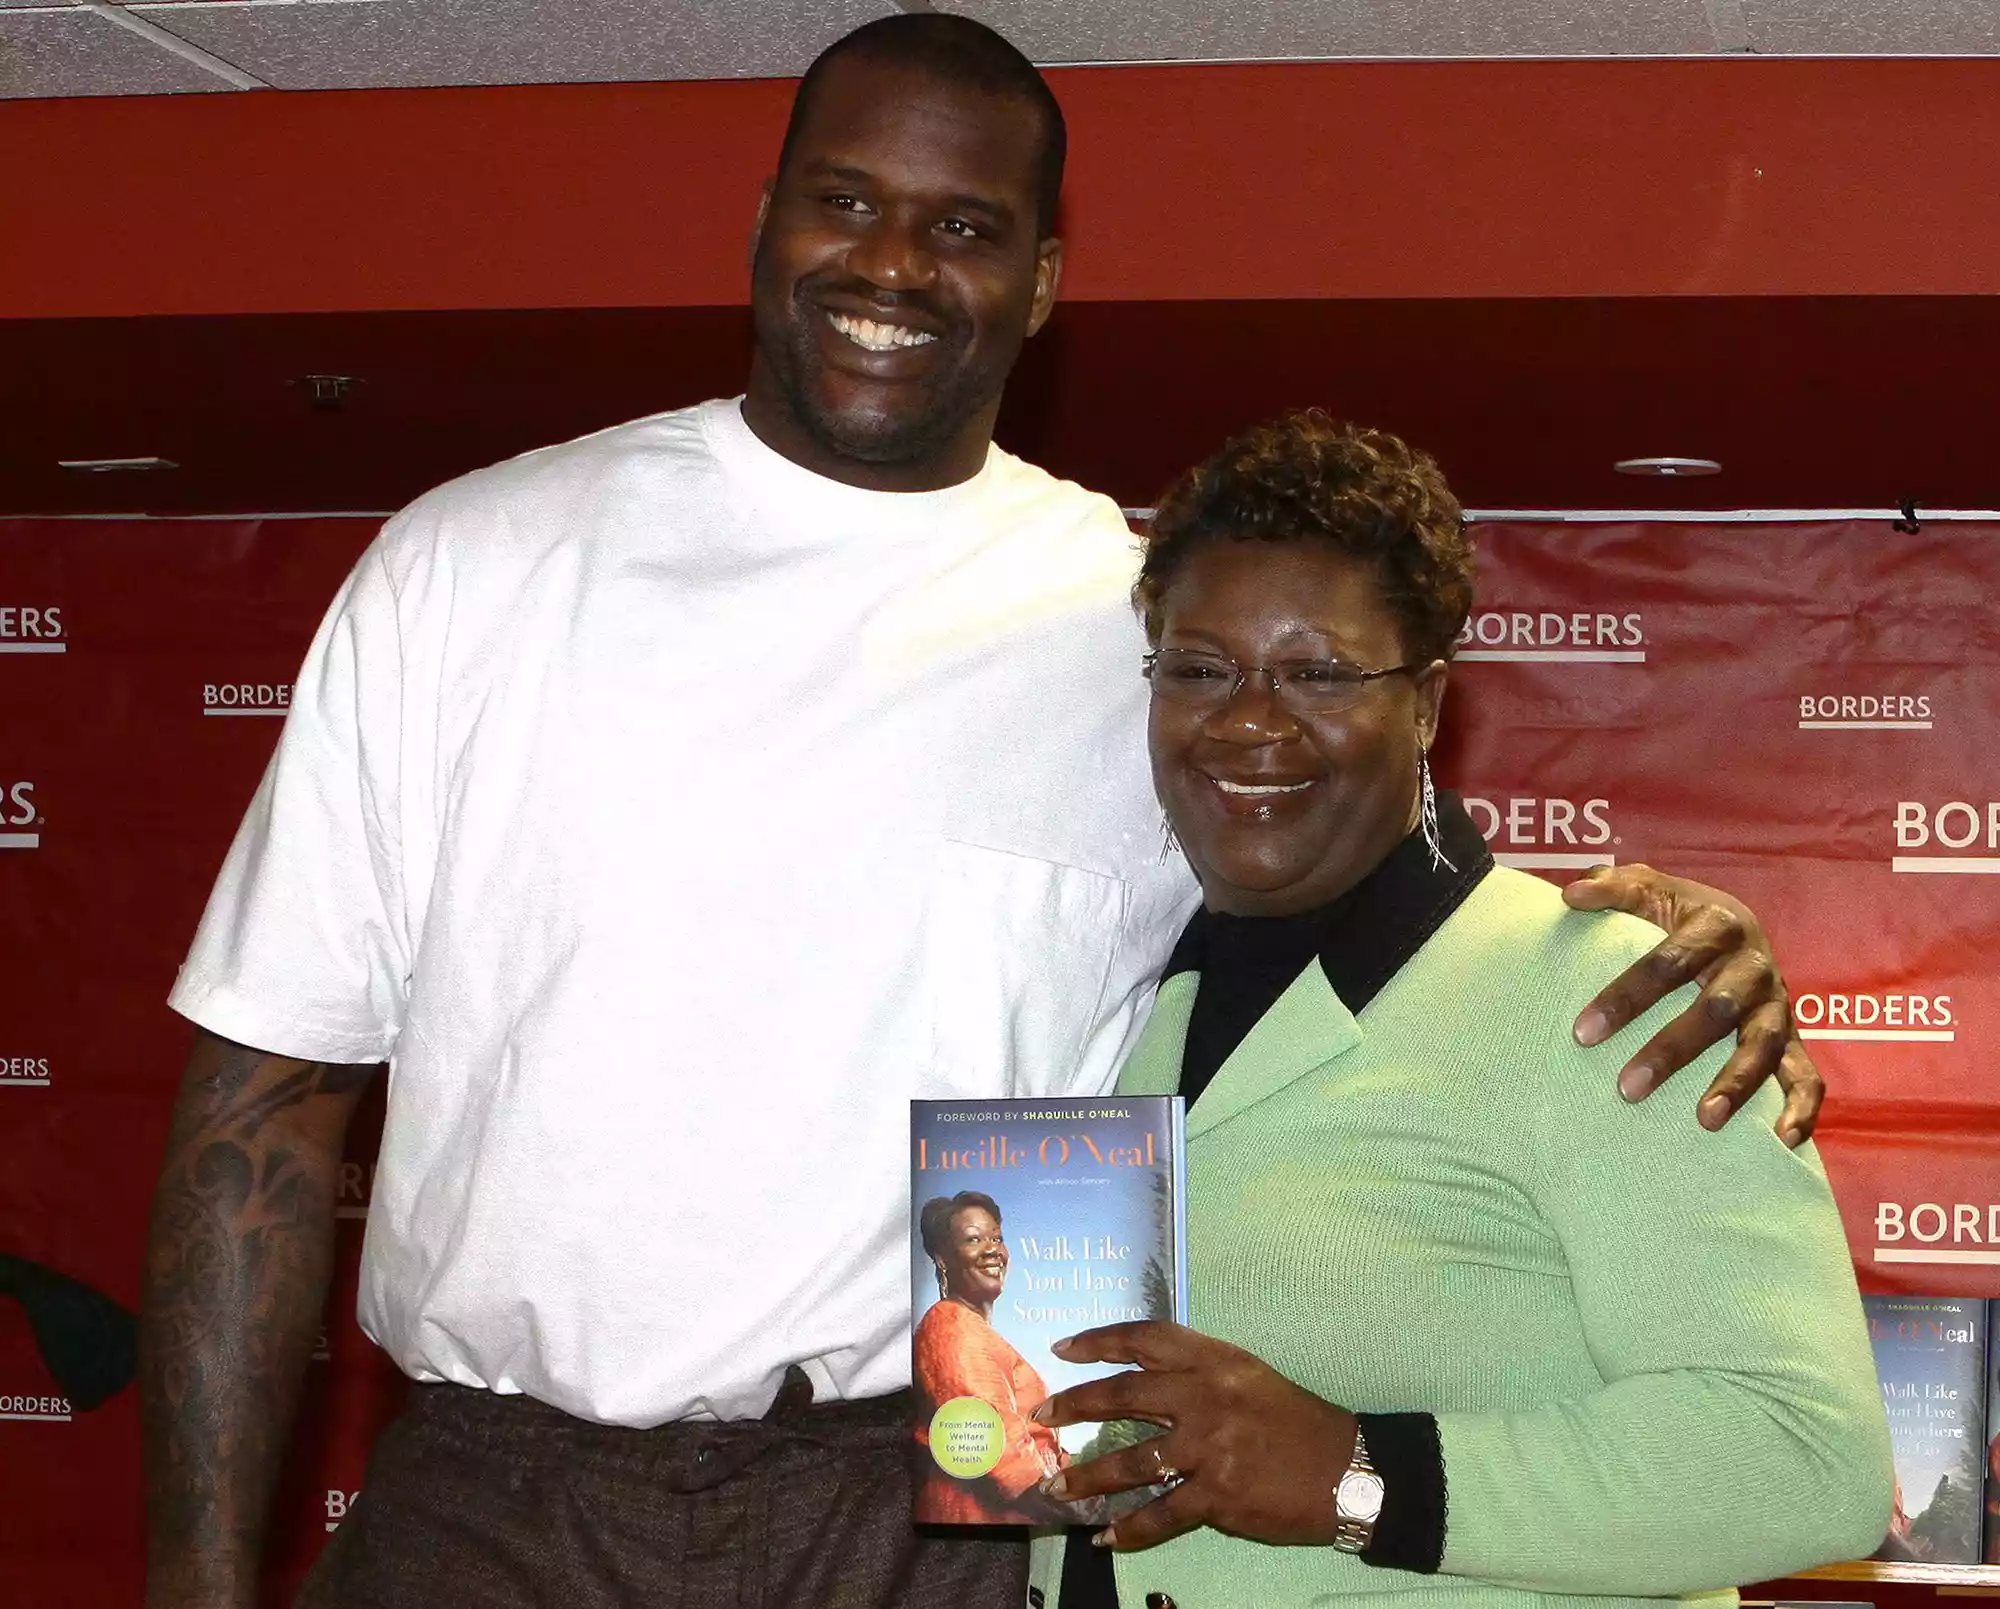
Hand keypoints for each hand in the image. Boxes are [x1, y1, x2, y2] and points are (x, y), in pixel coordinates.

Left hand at [1030, 1321, 1355, 1551]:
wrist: (1346, 1468)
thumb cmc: (1295, 1421)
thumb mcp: (1248, 1376)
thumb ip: (1198, 1372)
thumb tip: (1140, 1379)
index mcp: (1216, 1360)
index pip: (1146, 1338)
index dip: (1100, 1340)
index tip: (1062, 1348)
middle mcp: (1208, 1395)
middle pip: (1125, 1394)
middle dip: (1075, 1405)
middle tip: (1041, 1416)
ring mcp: (1211, 1446)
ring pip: (1132, 1461)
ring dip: (1089, 1477)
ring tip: (1057, 1489)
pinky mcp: (1218, 1494)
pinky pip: (1161, 1514)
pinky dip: (1130, 1529)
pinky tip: (1107, 1537)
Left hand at [1563, 864, 1821, 1146]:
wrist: (1730, 922)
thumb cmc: (1674, 912)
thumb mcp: (1647, 887)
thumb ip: (1611, 887)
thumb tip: (1569, 895)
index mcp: (1718, 923)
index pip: (1669, 961)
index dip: (1627, 996)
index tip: (1582, 1032)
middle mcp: (1754, 964)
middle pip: (1715, 1009)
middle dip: (1671, 1051)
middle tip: (1626, 1088)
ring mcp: (1777, 1004)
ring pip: (1762, 1045)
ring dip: (1735, 1084)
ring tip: (1705, 1120)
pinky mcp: (1794, 1037)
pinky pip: (1806, 1074)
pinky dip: (1802, 1106)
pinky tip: (1783, 1139)